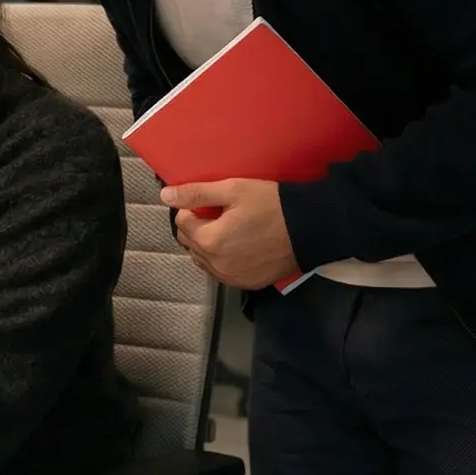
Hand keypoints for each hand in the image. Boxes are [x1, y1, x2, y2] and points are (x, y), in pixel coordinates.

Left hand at [158, 178, 302, 289]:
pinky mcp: (246, 284)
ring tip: (229, 229)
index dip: (192, 208)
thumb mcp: (233, 190)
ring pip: (203, 259)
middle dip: (197, 227)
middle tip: (219, 214)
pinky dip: (222, 259)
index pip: (181, 222)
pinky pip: (221, 272)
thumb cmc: (271, 205)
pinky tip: (237, 246)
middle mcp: (216, 265)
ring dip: (207, 244)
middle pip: (190, 242)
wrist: (310, 229)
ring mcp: (231, 278)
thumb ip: (196, 193)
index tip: (210, 202)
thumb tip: (165, 195)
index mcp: (209, 241)